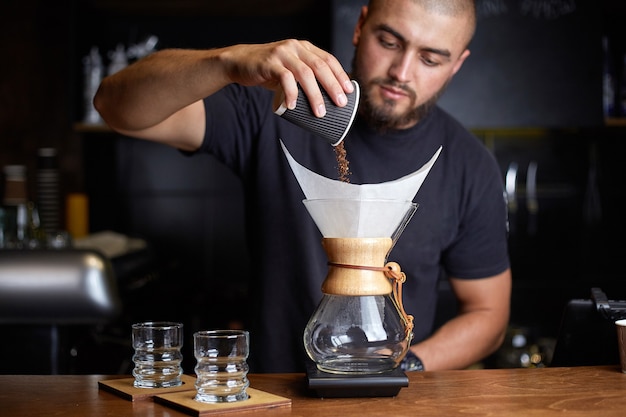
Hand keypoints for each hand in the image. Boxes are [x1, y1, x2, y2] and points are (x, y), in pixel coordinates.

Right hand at [222, 40, 353, 116]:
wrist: (240, 63)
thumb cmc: (269, 71)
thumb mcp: (290, 70)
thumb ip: (305, 78)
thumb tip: (325, 100)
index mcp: (304, 48)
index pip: (328, 59)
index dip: (340, 75)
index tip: (349, 91)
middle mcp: (295, 47)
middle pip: (320, 66)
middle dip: (332, 86)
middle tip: (340, 104)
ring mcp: (282, 53)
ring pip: (305, 73)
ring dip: (314, 94)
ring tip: (319, 112)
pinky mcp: (269, 62)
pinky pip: (284, 78)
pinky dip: (291, 93)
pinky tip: (292, 106)